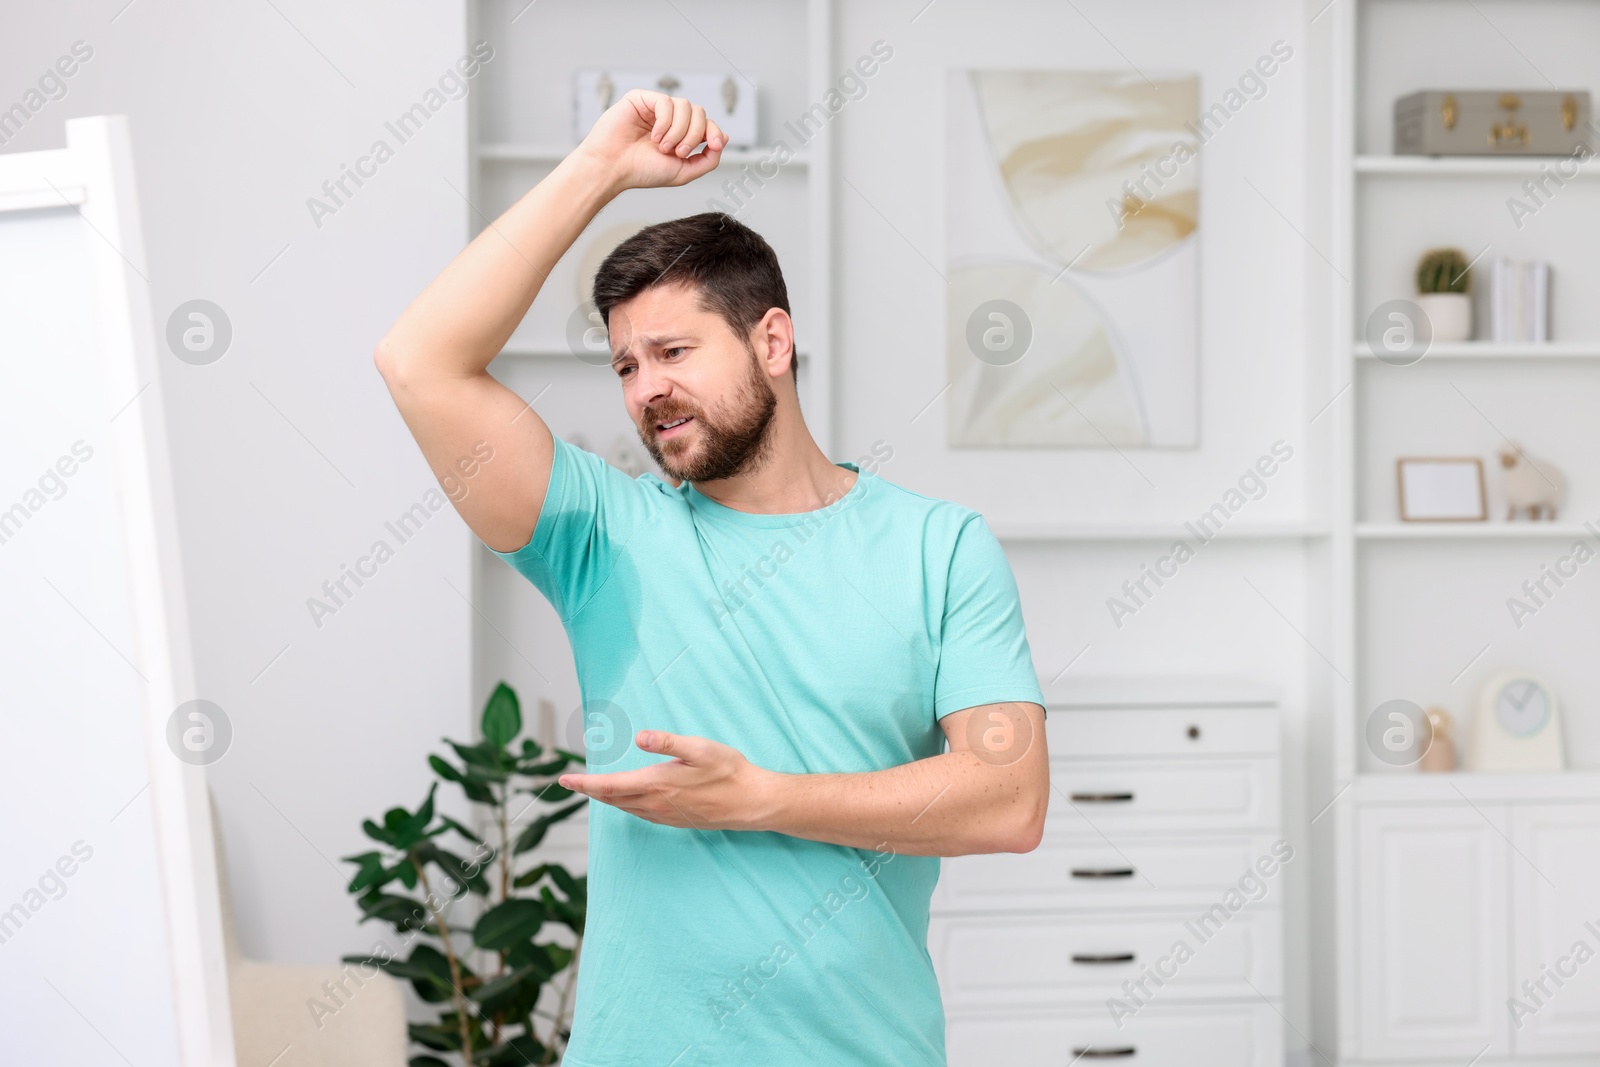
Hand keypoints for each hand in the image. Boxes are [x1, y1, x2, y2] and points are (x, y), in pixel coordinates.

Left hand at [558, 730, 772, 831]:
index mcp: (657, 784)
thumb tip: (640, 736)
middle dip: (591, 791)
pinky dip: (626, 806)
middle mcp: (656, 804)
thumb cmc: (728, 771)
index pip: (610, 786)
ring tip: (594, 790)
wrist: (751, 802)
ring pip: (626, 808)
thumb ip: (668, 742)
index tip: (564, 780)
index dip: (584, 784)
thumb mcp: (700, 749)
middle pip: (613, 800)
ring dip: (608, 799)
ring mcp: (665, 815)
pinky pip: (641, 814)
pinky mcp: (675, 820)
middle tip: (571, 783)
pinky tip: (628, 800)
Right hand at [574, 89, 725, 193]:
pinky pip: (666, 102)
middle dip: (694, 134)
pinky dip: (665, 122)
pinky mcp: (641, 99)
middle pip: (699, 112)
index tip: (713, 145)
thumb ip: (707, 160)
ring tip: (662, 147)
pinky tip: (654, 136)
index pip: (706, 124)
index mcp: (680, 134)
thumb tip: (724, 139)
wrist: (612, 169)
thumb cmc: (642, 172)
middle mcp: (669, 119)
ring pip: (686, 106)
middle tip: (678, 152)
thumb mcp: (683, 172)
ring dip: (678, 130)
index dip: (714, 132)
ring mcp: (655, 108)